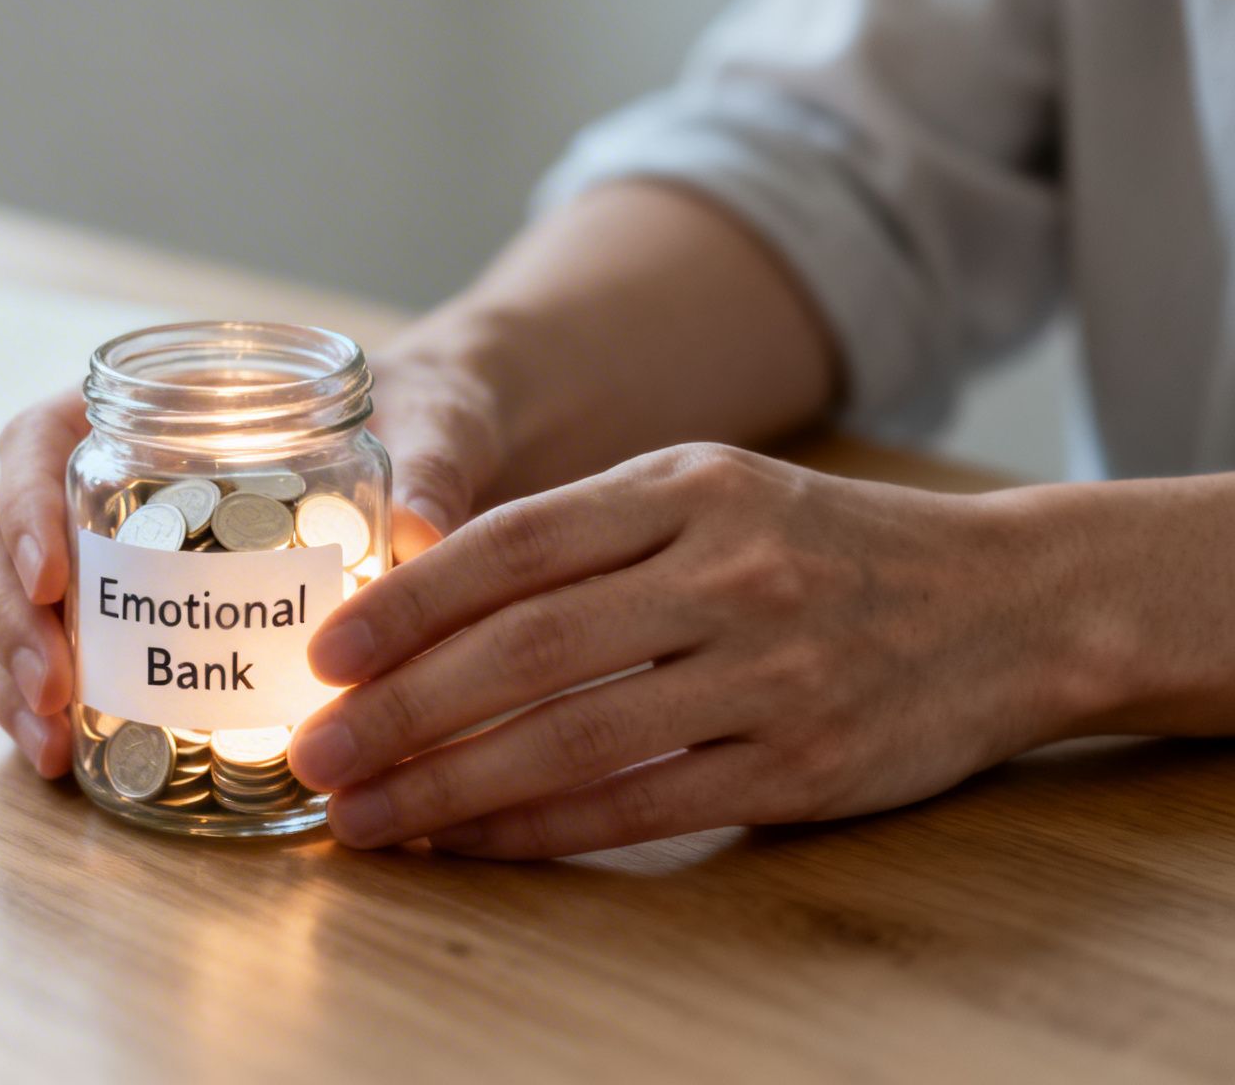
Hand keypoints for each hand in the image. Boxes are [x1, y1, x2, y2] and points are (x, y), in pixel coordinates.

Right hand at [0, 347, 503, 776]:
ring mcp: (92, 551)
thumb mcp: (431, 419)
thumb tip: (425, 531)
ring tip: (52, 747)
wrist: (429, 452)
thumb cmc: (414, 412)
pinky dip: (36, 708)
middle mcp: (98, 478)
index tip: (51, 576)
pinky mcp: (112, 618)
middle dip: (5, 618)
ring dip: (5, 676)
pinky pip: (39, 657)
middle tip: (55, 691)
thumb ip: (431, 458)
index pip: (36, 439)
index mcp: (144, 409)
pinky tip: (64, 762)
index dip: (24, 504)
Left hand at [288, 443, 1088, 858]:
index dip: (405, 601)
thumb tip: (418, 601)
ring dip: (448, 785)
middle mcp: (726, 571)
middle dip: (399, 708)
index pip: (514, 543)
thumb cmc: (821, 545)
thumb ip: (585, 534)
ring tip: (363, 814)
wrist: (1009, 602)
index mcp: (688, 486)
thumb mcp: (712, 492)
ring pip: (570, 737)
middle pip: (524, 648)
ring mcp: (768, 672)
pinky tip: (466, 838)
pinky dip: (536, 829)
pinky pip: (637, 805)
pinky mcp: (799, 767)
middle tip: (315, 751)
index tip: (324, 652)